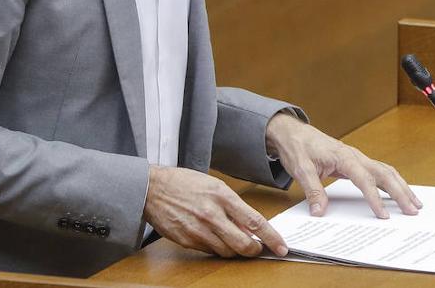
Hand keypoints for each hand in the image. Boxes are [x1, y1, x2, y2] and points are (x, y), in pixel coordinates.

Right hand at [143, 165, 287, 257]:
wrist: (153, 189)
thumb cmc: (184, 183)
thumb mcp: (214, 186)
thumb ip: (233, 206)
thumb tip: (250, 226)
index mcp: (223, 196)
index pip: (255, 222)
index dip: (272, 238)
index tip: (282, 246)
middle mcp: (212, 215)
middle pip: (243, 244)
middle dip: (255, 250)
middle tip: (259, 250)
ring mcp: (199, 230)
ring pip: (228, 252)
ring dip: (236, 251)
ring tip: (236, 242)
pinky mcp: (187, 241)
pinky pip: (210, 252)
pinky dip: (218, 249)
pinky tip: (216, 239)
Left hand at [265, 112, 422, 218]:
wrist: (294, 132)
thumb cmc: (298, 147)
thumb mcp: (301, 169)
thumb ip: (313, 190)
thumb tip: (319, 211)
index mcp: (344, 157)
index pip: (364, 180)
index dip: (374, 198)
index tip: (382, 215)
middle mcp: (355, 156)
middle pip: (384, 174)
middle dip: (400, 192)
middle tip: (412, 210)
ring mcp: (358, 158)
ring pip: (386, 171)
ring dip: (401, 186)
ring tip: (414, 202)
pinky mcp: (356, 161)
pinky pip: (379, 171)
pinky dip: (392, 182)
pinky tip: (398, 191)